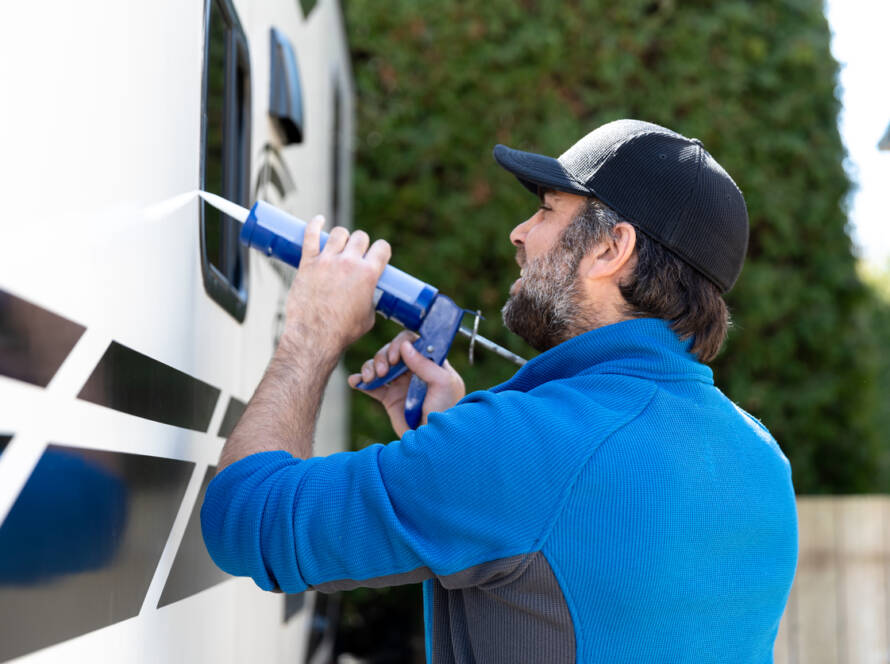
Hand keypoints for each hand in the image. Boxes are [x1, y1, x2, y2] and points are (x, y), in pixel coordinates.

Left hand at [280, 215, 390, 356]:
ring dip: (342, 238)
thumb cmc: (343, 331)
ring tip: (339, 247)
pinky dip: (315, 225)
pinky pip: (310, 235)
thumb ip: (370, 298)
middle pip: (360, 237)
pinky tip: (319, 221)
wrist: (315, 337)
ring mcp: (327, 261)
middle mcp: (349, 263)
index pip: (382, 247)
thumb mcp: (369, 316)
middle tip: (356, 256)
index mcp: (368, 275)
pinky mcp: (308, 263)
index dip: (381, 251)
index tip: (377, 255)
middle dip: (361, 245)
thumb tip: (367, 294)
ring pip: (339, 233)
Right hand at [348, 330, 465, 436]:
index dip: (400, 344)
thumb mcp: (443, 384)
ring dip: (370, 367)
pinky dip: (360, 381)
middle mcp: (413, 371)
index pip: (412, 343)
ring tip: (370, 379)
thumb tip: (405, 346)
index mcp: (429, 363)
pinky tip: (355, 381)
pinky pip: (371, 386)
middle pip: (391, 352)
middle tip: (384, 370)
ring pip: (379, 366)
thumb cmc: (447, 410)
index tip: (396, 356)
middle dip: (383, 356)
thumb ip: (425, 364)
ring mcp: (400, 385)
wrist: (436, 440)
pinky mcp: (389, 399)